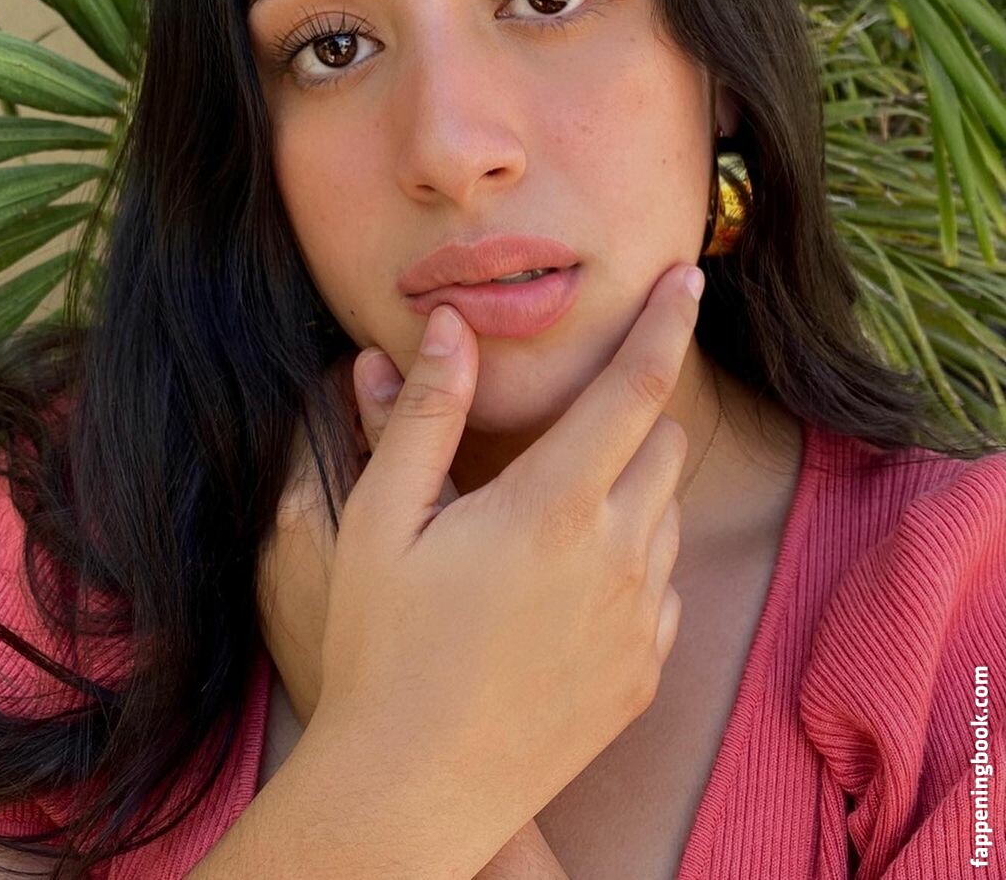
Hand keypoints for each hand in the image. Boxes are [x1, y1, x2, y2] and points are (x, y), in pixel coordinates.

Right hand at [298, 261, 694, 869]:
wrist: (412, 791)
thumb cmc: (382, 645)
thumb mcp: (383, 518)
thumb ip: (425, 413)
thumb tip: (451, 327)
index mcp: (554, 505)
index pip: (635, 387)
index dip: (666, 323)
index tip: (688, 279)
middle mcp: (617, 556)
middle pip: (660, 447)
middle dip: (630, 419)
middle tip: (564, 439)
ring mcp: (640, 622)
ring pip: (662, 516)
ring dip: (626, 493)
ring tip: (543, 528)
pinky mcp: (645, 675)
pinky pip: (661, 588)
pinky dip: (630, 564)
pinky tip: (562, 593)